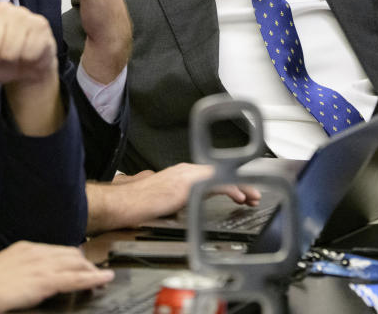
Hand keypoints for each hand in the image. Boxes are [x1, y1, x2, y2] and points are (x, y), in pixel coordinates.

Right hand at [0, 241, 113, 313]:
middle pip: (70, 253)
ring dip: (91, 271)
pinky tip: (104, 279)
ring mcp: (43, 266)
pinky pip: (76, 278)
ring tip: (103, 278)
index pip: (56, 250)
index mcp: (27, 248)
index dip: (71, 258)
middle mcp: (38, 252)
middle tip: (94, 273)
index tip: (78, 264)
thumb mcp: (4, 266)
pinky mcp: (47, 281)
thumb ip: (20, 267)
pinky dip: (93, 278)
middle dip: (84, 263)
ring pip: (77, 264)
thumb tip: (28, 276)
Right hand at [86, 163, 260, 233]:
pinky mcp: (188, 183)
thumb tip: (184, 207)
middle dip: (239, 184)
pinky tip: (239, 197)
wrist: (125, 204)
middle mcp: (185, 170)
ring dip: (240, 187)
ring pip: (221, 176)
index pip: (210, 175)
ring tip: (251, 198)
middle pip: (219, 173)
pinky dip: (232, 189)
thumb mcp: (164, 201)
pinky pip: (216, 182)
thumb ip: (177, 200)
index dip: (228, 183)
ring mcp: (187, 175)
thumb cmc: (138, 205)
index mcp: (180, 174)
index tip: (240, 194)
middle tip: (252, 196)